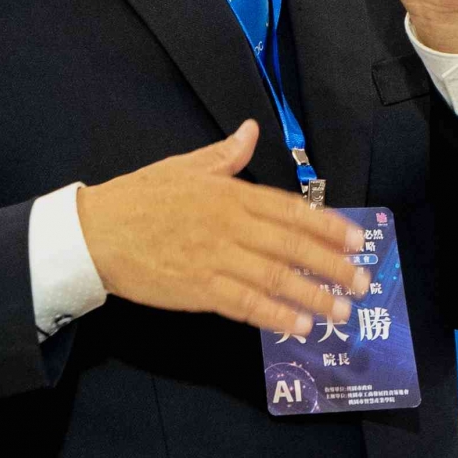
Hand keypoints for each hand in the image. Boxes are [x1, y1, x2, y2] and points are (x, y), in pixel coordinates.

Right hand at [77, 122, 368, 335]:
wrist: (95, 232)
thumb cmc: (139, 198)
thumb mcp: (184, 166)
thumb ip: (225, 155)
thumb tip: (251, 130)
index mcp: (230, 193)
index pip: (291, 209)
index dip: (329, 226)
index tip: (357, 240)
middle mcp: (230, 224)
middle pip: (293, 245)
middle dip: (332, 265)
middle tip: (361, 283)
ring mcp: (216, 258)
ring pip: (276, 277)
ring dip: (313, 296)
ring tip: (340, 312)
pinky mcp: (200, 290)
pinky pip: (246, 304)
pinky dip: (275, 315)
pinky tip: (298, 326)